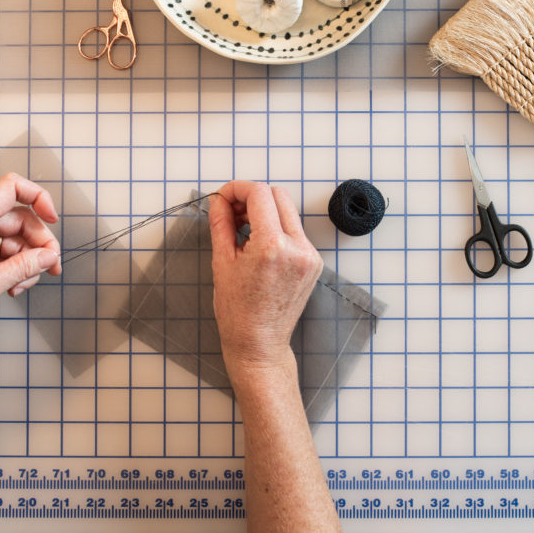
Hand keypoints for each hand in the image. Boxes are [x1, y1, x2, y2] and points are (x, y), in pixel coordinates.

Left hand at [0, 173, 61, 352]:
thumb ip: (24, 267)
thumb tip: (49, 256)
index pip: (11, 188)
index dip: (38, 198)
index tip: (53, 220)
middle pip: (17, 219)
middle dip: (37, 243)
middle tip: (50, 267)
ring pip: (11, 238)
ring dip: (24, 261)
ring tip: (21, 285)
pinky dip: (10, 266)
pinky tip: (10, 285)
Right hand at [209, 181, 322, 372]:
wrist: (259, 343)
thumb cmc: (238, 312)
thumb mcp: (222, 262)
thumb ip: (221, 223)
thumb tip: (219, 201)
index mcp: (272, 246)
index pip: (259, 194)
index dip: (238, 189)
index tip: (224, 197)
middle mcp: (297, 248)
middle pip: (278, 195)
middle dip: (252, 197)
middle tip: (232, 212)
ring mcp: (309, 255)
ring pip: (288, 212)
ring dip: (265, 212)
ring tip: (242, 231)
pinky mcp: (314, 263)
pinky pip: (295, 231)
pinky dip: (276, 229)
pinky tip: (258, 246)